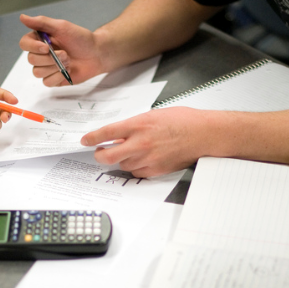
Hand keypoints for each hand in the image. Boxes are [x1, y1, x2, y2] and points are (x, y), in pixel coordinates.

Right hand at [18, 14, 106, 85]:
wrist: (97, 54)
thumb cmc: (81, 39)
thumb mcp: (62, 27)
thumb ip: (42, 22)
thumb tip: (22, 17)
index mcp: (40, 39)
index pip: (24, 44)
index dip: (33, 47)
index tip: (47, 47)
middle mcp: (41, 53)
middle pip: (31, 59)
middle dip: (49, 58)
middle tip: (65, 53)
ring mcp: (46, 67)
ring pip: (37, 72)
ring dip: (54, 67)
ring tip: (68, 61)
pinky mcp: (53, 79)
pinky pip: (46, 82)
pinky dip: (57, 77)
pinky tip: (67, 71)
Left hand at [80, 107, 206, 176]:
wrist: (203, 134)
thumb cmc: (182, 121)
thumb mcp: (153, 116)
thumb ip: (134, 126)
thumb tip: (119, 136)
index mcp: (138, 125)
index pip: (107, 133)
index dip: (92, 137)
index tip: (85, 140)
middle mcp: (140, 143)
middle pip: (107, 156)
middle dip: (99, 155)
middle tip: (99, 152)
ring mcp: (147, 158)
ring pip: (122, 164)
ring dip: (121, 159)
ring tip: (131, 151)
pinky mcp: (155, 170)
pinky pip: (136, 172)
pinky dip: (135, 167)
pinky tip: (142, 159)